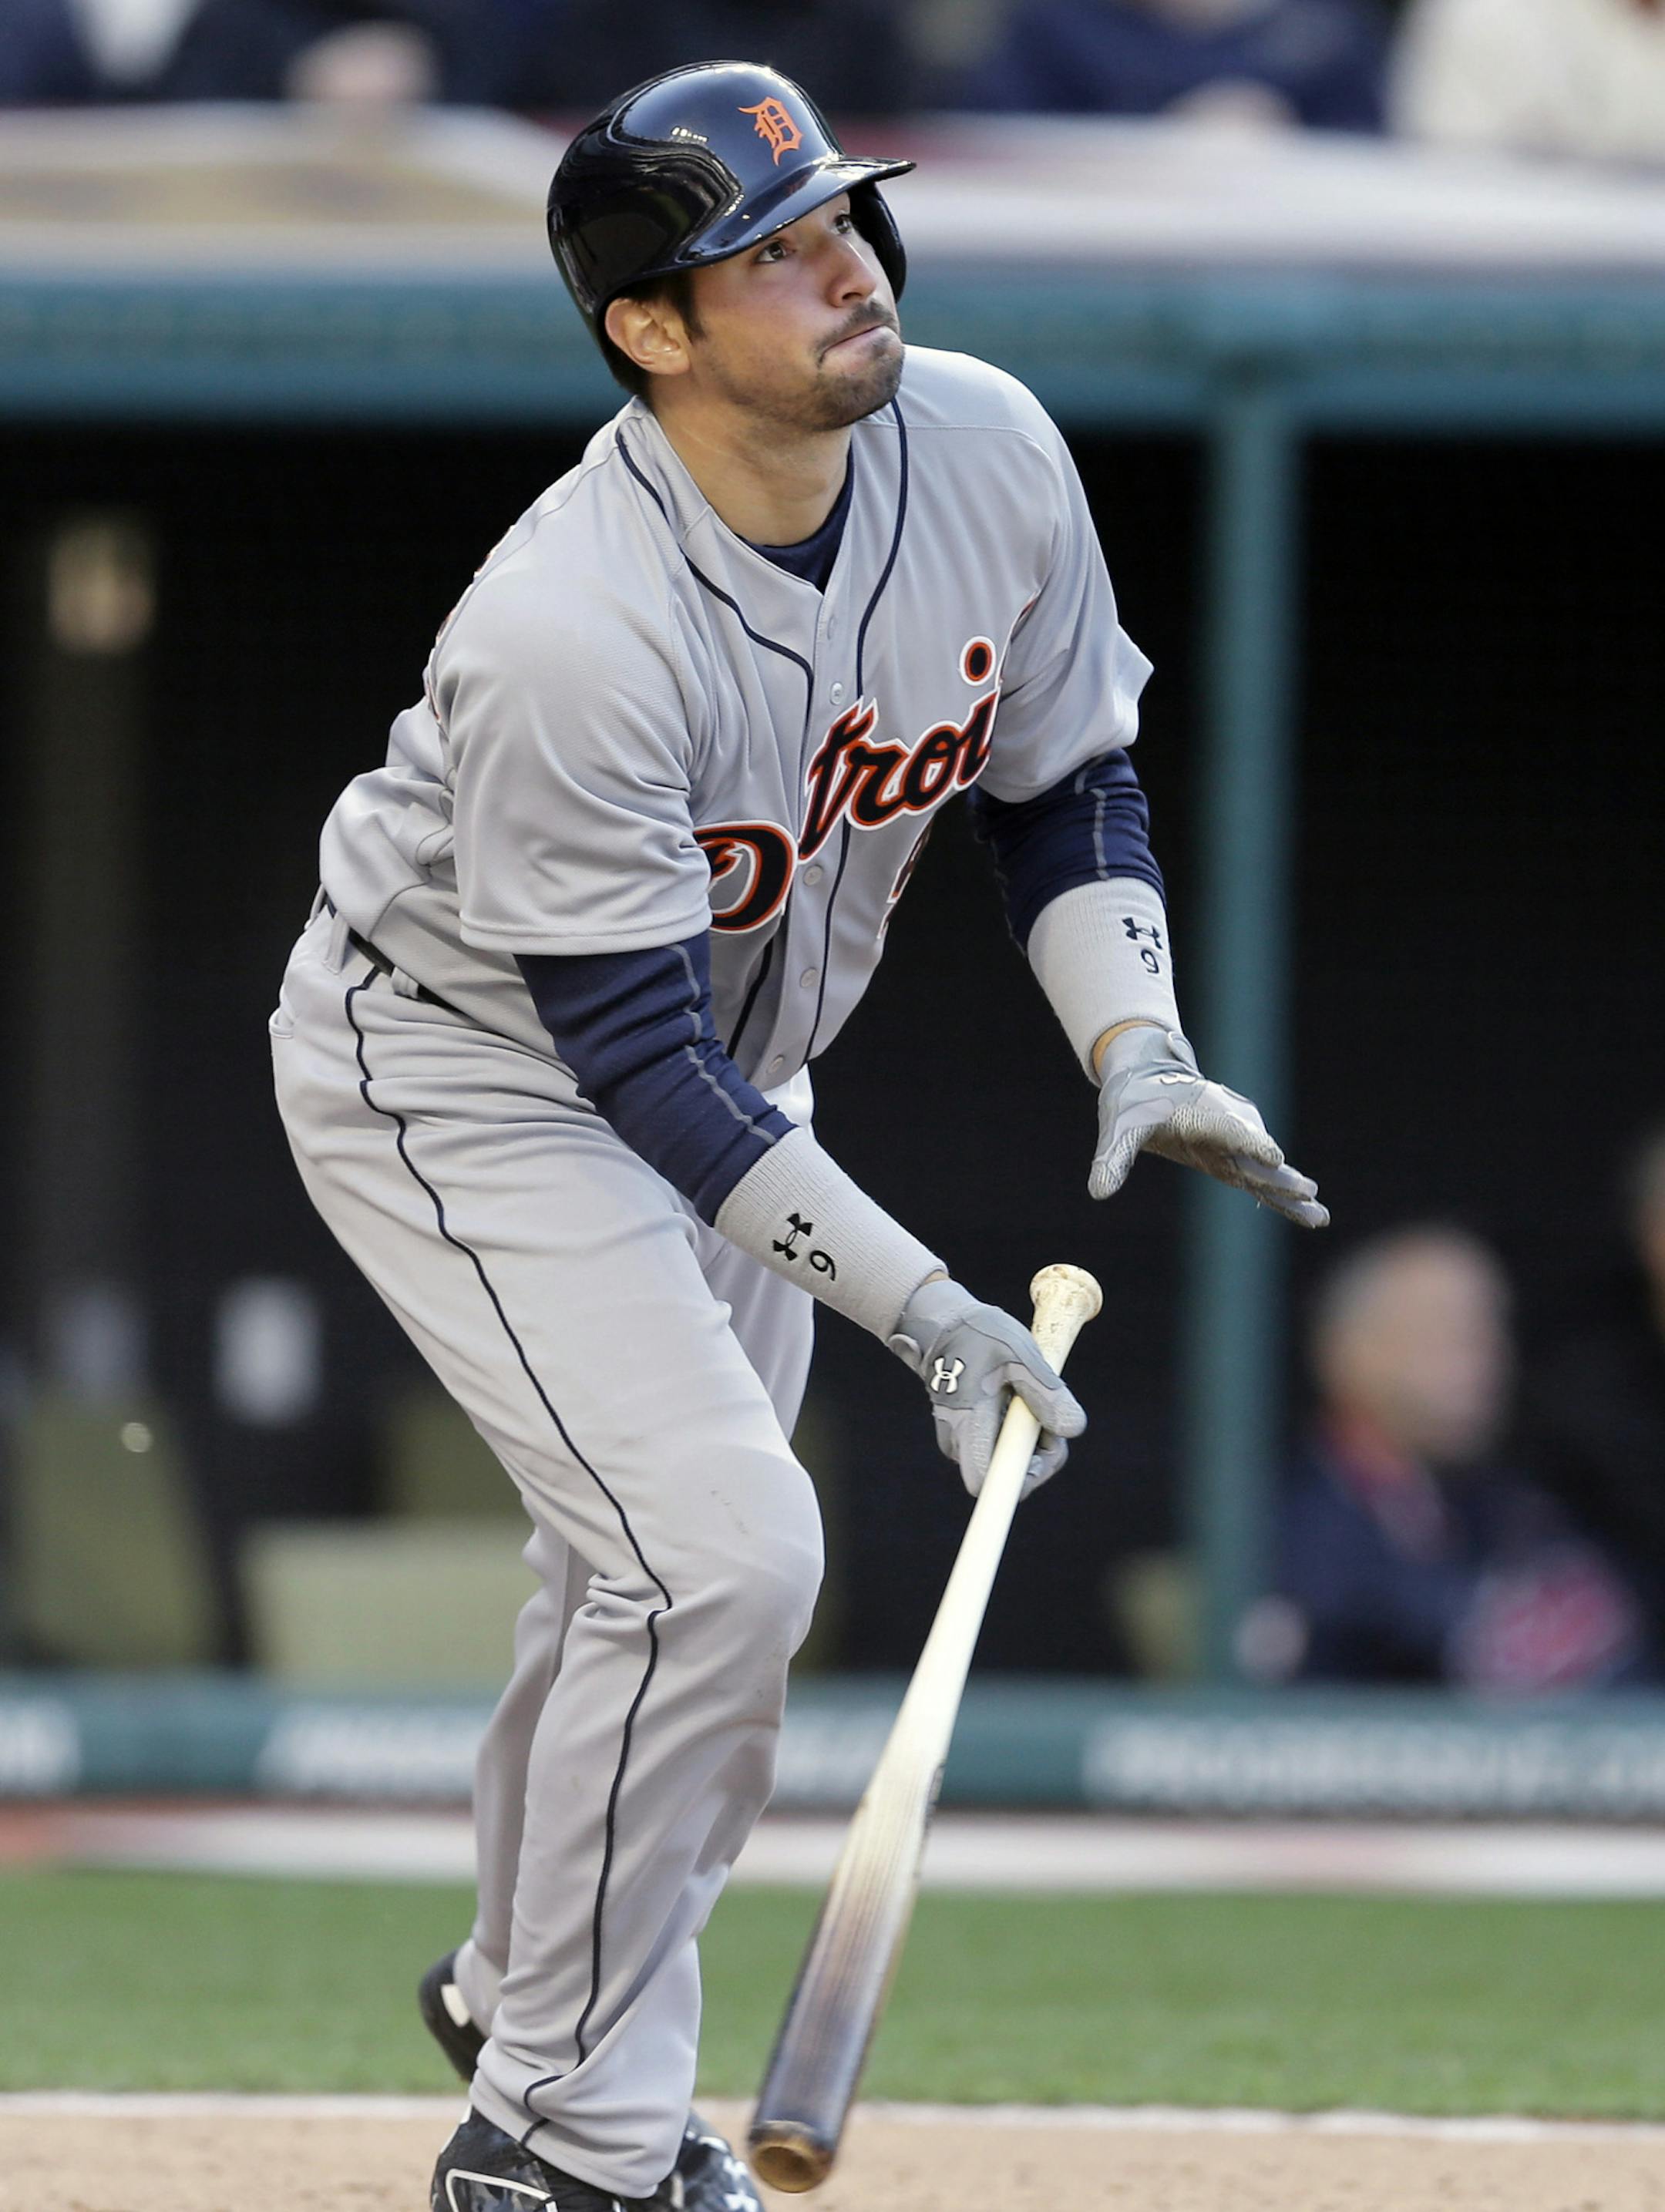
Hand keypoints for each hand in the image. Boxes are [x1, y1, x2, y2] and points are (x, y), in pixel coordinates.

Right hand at [888, 1276, 1085, 1498]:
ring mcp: (964, 1441)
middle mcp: (960, 1441)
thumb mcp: (1020, 1354)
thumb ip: (1047, 1393)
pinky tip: (1021, 1402)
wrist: (945, 1326)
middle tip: (1048, 1414)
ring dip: (1033, 1442)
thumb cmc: (979, 1336)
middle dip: (1038, 1454)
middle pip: (1008, 1478)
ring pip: (1009, 1464)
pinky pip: (1004, 1451)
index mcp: (967, 1422)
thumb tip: (1072, 1429)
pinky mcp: (972, 1436)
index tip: (1039, 1460)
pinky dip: (1022, 1434)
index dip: (1015, 1485)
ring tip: (1032, 1397)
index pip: (985, 1482)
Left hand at [1091, 1025, 1327, 1227]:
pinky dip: (1282, 1195)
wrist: (1146, 1079)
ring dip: (1291, 1190)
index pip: (1230, 1130)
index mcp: (1202, 1114)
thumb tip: (1098, 1193)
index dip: (1250, 1143)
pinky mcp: (1231, 1159)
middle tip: (1308, 1191)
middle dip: (1282, 1176)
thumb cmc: (1133, 1100)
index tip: (1273, 1158)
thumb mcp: (1118, 1128)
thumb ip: (1112, 1158)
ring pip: (1266, 1171)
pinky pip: (1260, 1179)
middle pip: (1257, 1156)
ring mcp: (1232, 1146)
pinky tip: (1309, 1213)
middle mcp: (1225, 1129)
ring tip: (1319, 1215)